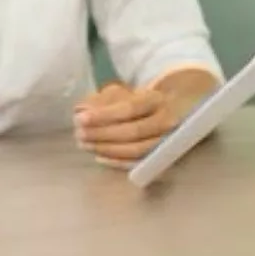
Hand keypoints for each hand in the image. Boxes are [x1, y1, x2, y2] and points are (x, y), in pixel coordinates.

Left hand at [73, 81, 198, 166]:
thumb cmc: (140, 102)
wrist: (175, 111)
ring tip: (85, 144)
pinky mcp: (163, 158)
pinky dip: (117, 162)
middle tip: (79, 134)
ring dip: (107, 149)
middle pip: (133, 132)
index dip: (104, 115)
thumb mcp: (123, 93)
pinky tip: (99, 157)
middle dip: (102, 134)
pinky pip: (139, 163)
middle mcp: (167, 120)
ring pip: (137, 150)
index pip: (129, 108)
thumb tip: (81, 110)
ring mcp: (167, 141)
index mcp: (156, 99)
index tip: (80, 118)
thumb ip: (102, 100)